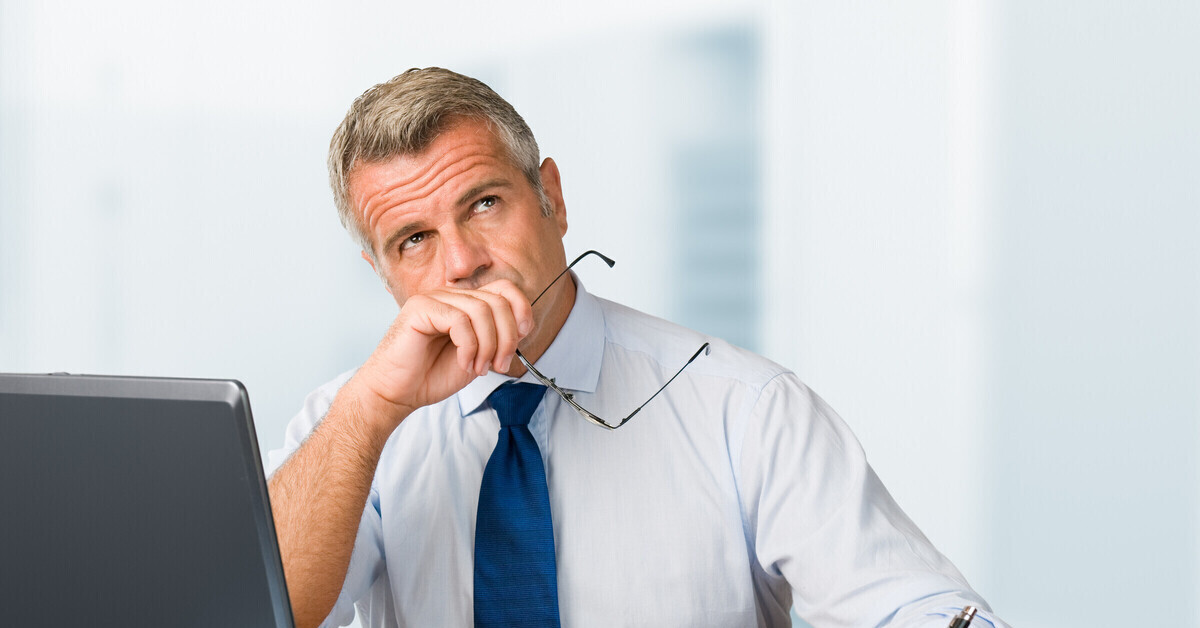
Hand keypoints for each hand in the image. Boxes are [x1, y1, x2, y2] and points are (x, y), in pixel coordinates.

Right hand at [344, 279, 533, 433]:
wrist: (396, 393)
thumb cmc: (431, 376)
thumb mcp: (477, 355)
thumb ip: (497, 338)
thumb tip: (522, 326)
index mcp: (464, 303)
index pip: (504, 289)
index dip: (520, 309)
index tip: (523, 336)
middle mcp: (450, 295)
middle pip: (497, 300)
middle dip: (507, 336)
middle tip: (499, 364)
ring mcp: (434, 299)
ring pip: (482, 310)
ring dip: (489, 345)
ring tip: (480, 368)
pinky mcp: (420, 308)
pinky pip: (460, 321)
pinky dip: (470, 347)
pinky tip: (464, 363)